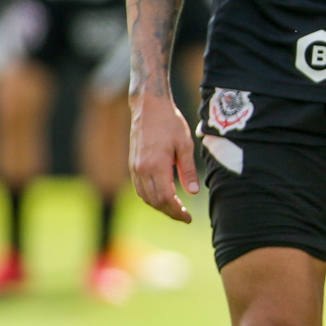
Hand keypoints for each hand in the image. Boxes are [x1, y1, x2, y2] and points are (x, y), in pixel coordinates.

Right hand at [130, 88, 197, 221]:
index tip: (188, 218)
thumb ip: (188, 170)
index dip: (177, 211)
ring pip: (145, 197)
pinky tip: (163, 197)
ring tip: (176, 209)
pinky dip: (150, 197)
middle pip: (154, 201)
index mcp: (156, 166)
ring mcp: (134, 168)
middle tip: (184, 216)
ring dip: (159, 206)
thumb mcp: (185, 145)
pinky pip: (139, 188)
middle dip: (170, 212)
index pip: (165, 198)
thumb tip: (193, 192)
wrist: (149, 107)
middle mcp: (142, 169)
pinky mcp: (132, 164)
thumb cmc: (170, 123)